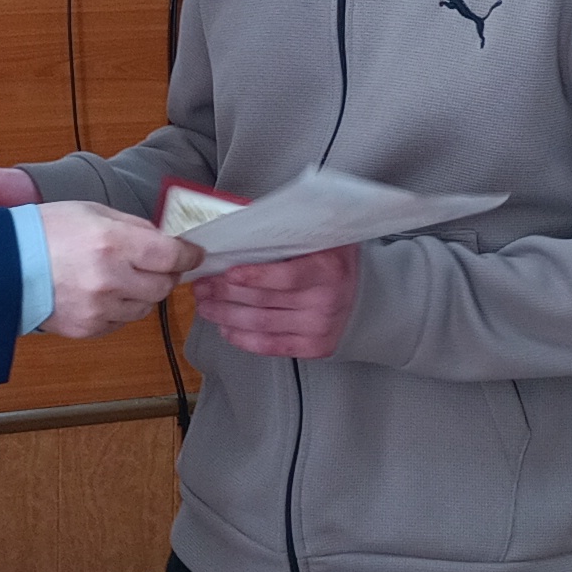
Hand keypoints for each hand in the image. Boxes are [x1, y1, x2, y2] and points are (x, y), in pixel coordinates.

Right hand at [38, 200, 195, 337]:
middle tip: (156, 264)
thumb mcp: (93, 212)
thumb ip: (134, 227)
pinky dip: (119, 309)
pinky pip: (121, 322)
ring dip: (142, 292)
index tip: (193, 254)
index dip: (188, 255)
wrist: (4, 265)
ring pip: (145, 307)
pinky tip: (100, 293)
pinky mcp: (88, 329)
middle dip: (166, 274)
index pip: (172, 256)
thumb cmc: (45, 232)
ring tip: (120, 277)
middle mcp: (110, 279)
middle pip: (164, 285)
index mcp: (113, 242)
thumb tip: (165, 240)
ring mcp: (99, 308)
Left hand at [195, 246, 361, 361]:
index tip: (226, 273)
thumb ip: (291, 232)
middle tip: (201, 285)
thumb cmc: (337, 262)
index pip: (286, 276)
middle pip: (264, 300)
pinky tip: (225, 328)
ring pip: (261, 323)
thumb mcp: (324, 238)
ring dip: (226, 315)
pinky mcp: (313, 347)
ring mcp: (319, 327)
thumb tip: (244, 224)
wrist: (369, 297)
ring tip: (205, 305)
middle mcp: (325, 300)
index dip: (253, 276)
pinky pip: (270, 346)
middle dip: (224, 293)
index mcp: (328, 268)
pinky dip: (243, 338)